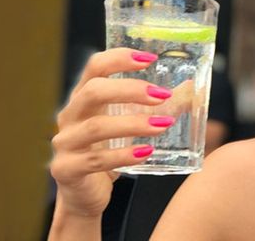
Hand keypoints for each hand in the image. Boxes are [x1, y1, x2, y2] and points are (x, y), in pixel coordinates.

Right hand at [49, 48, 175, 216]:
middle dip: (129, 90)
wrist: (83, 194)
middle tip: (161, 95)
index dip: (120, 58)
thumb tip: (189, 89)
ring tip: (162, 125)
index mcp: (83, 98)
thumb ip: (154, 108)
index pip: (95, 67)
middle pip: (93, 92)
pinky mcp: (66, 169)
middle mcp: (70, 116)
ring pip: (96, 128)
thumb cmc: (107, 152)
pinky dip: (123, 156)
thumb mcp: (128, 126)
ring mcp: (65, 143)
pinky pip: (95, 161)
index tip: (150, 59)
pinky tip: (145, 153)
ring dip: (133, 124)